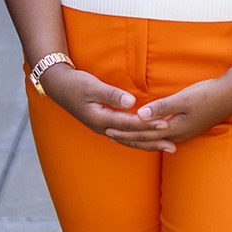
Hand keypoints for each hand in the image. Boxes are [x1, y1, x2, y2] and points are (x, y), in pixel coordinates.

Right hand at [37, 64, 156, 140]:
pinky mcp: (104, 125)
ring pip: (129, 141)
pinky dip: (138, 140)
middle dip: (153, 142)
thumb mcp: (92, 86)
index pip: (130, 124)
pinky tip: (147, 142)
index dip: (148, 125)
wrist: (58, 86)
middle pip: (132, 138)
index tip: (165, 124)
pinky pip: (124, 137)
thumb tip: (131, 102)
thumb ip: (112, 94)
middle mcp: (103, 128)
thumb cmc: (75, 84)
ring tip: (166, 147)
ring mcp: (103, 128)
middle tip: (173, 146)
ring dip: (148, 144)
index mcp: (101, 120)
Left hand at [101, 74, 231, 152]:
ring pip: (154, 140)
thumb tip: (140, 116)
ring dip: (138, 139)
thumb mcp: (183, 99)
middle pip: (147, 140)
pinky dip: (150, 136)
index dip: (125, 132)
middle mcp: (177, 134)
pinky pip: (162, 136)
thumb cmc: (207, 94)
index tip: (109, 129)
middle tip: (109, 135)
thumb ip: (161, 108)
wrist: (231, 95)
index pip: (143, 133)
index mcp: (174, 128)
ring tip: (124, 137)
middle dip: (127, 138)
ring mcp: (183, 133)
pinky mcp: (187, 128)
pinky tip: (148, 134)